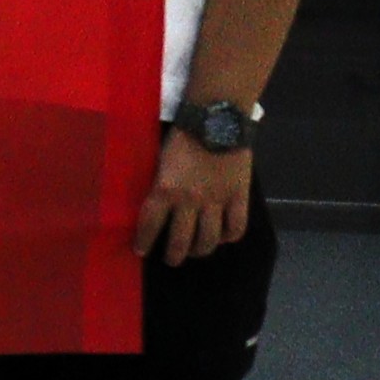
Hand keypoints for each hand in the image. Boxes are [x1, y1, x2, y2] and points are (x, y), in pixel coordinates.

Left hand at [143, 128, 257, 263]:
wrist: (217, 120)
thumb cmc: (183, 136)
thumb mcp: (160, 161)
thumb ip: (160, 185)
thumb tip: (156, 204)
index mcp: (164, 190)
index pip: (150, 225)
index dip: (144, 242)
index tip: (141, 251)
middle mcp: (189, 202)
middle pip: (181, 241)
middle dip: (173, 255)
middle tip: (171, 259)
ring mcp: (216, 202)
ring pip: (208, 240)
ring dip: (200, 250)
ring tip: (195, 251)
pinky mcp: (239, 198)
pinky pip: (235, 228)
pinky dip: (229, 237)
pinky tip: (223, 237)